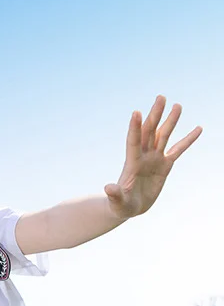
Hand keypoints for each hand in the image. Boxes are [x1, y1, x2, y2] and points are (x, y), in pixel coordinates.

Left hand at [105, 95, 201, 218]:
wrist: (129, 208)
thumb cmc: (120, 205)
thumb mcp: (117, 202)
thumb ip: (114, 194)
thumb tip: (108, 188)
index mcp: (132, 163)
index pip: (133, 142)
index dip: (134, 128)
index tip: (136, 112)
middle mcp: (143, 157)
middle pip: (149, 132)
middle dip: (155, 115)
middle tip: (161, 97)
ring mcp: (154, 160)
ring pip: (163, 136)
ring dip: (170, 121)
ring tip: (177, 106)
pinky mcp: (165, 166)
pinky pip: (178, 150)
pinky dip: (188, 140)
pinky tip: (198, 129)